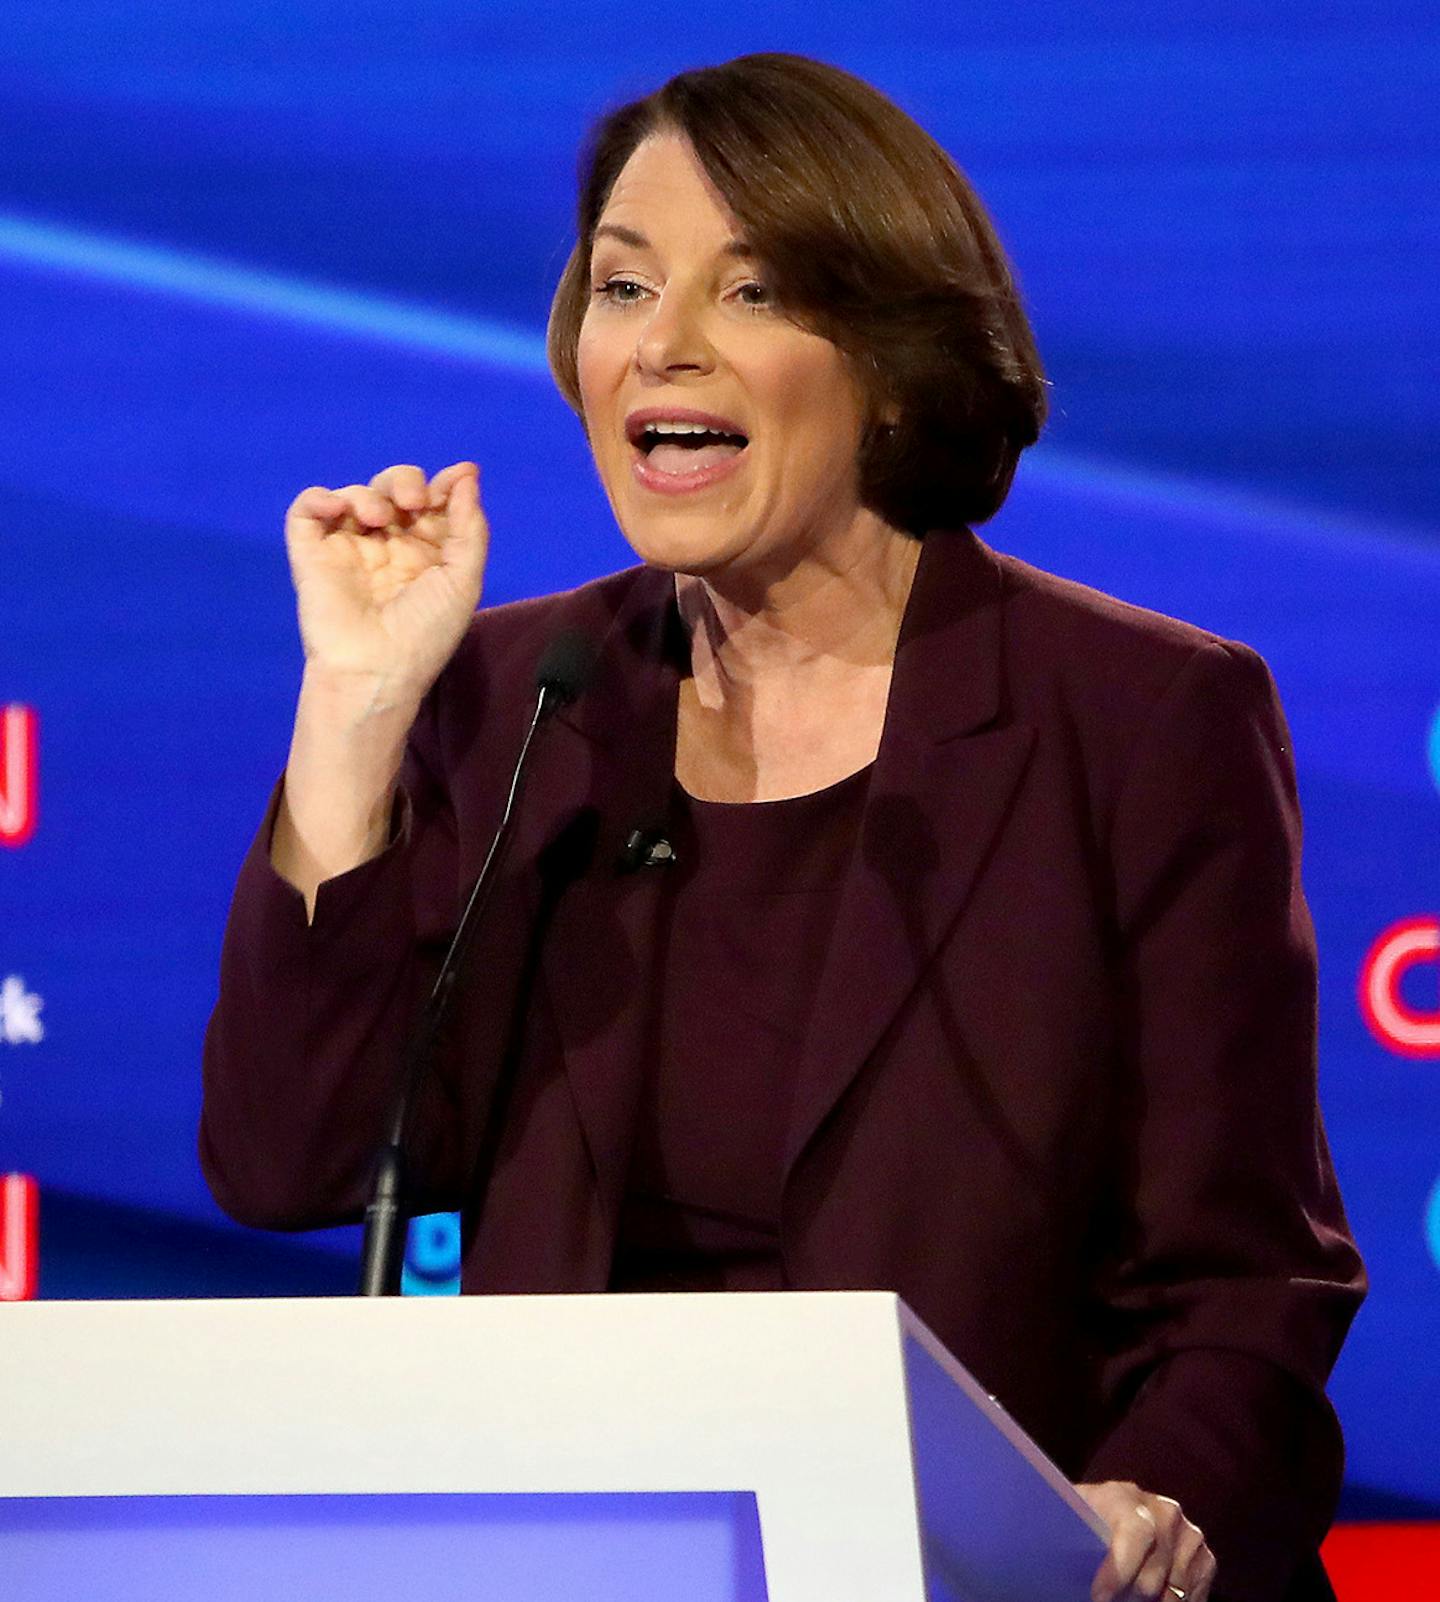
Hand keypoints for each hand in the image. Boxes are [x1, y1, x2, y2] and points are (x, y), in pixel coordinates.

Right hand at [284, 461, 488, 701]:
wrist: (376, 669)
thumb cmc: (425, 633)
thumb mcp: (463, 580)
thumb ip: (469, 527)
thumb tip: (467, 473)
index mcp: (425, 553)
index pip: (431, 504)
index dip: (442, 486)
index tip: (455, 479)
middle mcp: (388, 546)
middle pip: (394, 489)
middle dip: (405, 482)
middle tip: (412, 501)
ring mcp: (348, 547)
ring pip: (356, 493)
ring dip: (370, 493)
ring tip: (378, 518)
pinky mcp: (312, 552)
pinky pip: (308, 508)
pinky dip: (322, 497)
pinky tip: (339, 509)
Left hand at [1077, 1482, 1215, 1601]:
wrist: (1107, 1522)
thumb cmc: (1083, 1529)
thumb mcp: (1073, 1527)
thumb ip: (1079, 1540)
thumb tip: (1078, 1567)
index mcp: (1123, 1496)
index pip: (1136, 1531)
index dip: (1119, 1570)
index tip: (1099, 1596)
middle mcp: (1162, 1510)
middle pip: (1153, 1573)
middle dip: (1129, 1596)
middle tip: (1111, 1599)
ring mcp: (1187, 1533)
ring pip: (1174, 1590)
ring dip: (1149, 1601)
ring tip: (1126, 1596)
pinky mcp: (1204, 1557)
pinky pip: (1192, 1595)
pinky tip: (1151, 1598)